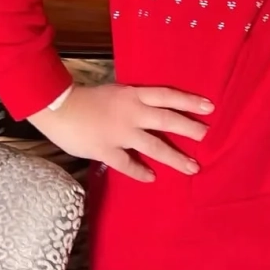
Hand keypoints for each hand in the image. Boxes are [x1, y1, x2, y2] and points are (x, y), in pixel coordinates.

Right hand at [28, 83, 213, 181]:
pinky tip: (152, 178)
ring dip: (175, 157)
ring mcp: (121, 134)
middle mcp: (132, 113)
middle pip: (168, 120)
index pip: (168, 96)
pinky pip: (128, 164)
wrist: (59, 107)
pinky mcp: (107, 151)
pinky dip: (141, 172)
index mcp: (134, 95)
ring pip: (154, 147)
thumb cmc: (87, 98)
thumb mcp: (116, 92)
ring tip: (192, 166)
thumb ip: (134, 101)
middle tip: (208, 136)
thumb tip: (152, 109)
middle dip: (190, 129)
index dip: (190, 101)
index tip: (210, 107)